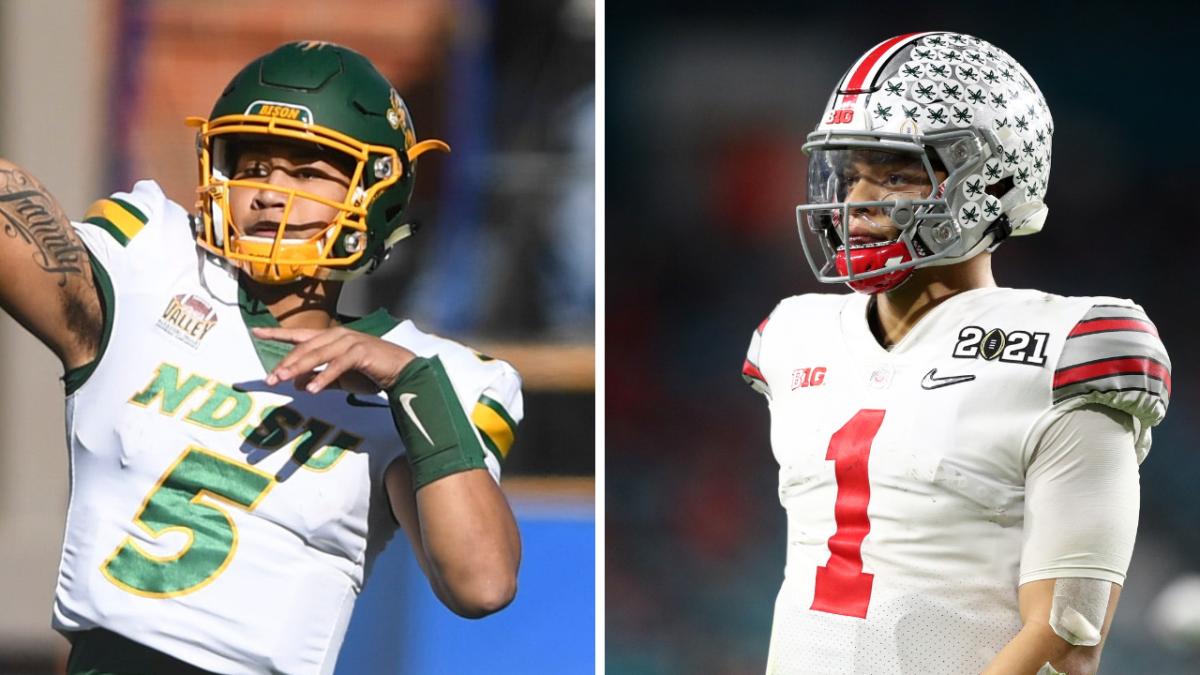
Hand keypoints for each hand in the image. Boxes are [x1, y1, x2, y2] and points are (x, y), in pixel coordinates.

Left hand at [252, 326, 416, 393]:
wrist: (401, 371)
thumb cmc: (371, 373)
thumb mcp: (340, 378)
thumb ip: (318, 379)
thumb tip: (296, 383)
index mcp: (331, 337)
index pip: (299, 334)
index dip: (277, 333)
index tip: (256, 331)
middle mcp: (338, 335)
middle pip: (305, 347)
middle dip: (286, 362)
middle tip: (270, 378)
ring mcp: (350, 341)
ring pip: (317, 354)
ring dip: (299, 367)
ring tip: (283, 379)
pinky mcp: (361, 352)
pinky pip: (338, 365)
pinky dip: (324, 377)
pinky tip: (312, 389)